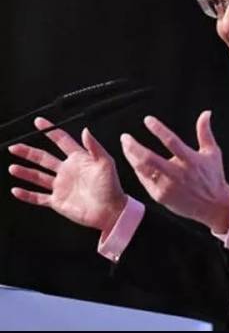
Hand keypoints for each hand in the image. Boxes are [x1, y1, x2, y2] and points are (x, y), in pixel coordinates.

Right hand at [7, 117, 126, 233]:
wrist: (110, 210)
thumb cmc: (112, 186)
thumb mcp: (106, 163)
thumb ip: (94, 147)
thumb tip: (86, 130)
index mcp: (79, 159)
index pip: (61, 140)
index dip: (50, 130)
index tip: (39, 122)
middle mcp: (67, 171)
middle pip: (43, 158)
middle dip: (28, 152)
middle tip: (14, 147)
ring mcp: (61, 186)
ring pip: (37, 176)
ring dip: (24, 172)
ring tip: (13, 167)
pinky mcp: (57, 201)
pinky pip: (38, 197)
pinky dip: (26, 194)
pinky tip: (16, 190)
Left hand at [119, 110, 228, 232]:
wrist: (213, 206)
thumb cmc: (213, 177)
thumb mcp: (212, 153)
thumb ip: (205, 132)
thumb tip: (206, 113)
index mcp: (191, 160)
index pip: (171, 141)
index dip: (158, 129)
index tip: (147, 119)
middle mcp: (178, 174)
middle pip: (149, 158)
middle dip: (134, 146)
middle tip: (125, 137)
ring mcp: (168, 186)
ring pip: (143, 169)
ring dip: (131, 157)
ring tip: (126, 147)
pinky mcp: (161, 196)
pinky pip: (145, 180)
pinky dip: (138, 170)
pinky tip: (135, 162)